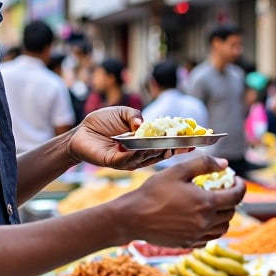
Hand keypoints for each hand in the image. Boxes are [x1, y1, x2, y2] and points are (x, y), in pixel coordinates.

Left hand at [68, 106, 190, 169]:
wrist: (80, 132)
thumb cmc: (101, 122)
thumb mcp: (122, 113)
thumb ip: (134, 116)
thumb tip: (143, 123)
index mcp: (144, 142)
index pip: (165, 144)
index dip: (179, 144)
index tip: (194, 141)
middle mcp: (139, 153)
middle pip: (160, 154)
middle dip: (173, 149)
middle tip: (185, 145)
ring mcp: (128, 160)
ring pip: (145, 158)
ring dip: (154, 152)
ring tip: (164, 145)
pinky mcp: (114, 162)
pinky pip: (127, 160)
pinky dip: (133, 155)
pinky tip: (139, 148)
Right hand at [119, 154, 244, 247]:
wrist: (132, 217)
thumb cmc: (153, 192)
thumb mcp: (178, 171)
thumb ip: (203, 164)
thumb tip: (224, 164)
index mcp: (206, 203)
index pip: (237, 196)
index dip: (241, 186)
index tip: (236, 180)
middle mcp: (205, 222)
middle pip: (231, 212)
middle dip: (231, 199)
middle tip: (223, 190)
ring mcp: (197, 235)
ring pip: (223, 228)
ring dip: (224, 216)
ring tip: (214, 205)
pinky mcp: (188, 243)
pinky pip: (209, 238)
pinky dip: (211, 229)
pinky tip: (201, 219)